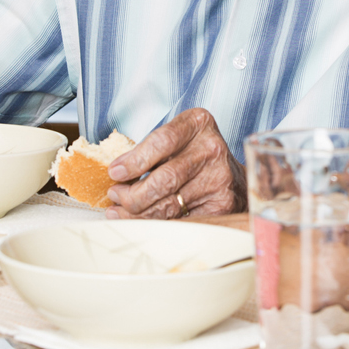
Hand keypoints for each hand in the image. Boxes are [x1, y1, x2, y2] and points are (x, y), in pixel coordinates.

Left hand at [104, 108, 245, 218]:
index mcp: (198, 123)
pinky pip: (180, 221)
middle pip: (165, 178)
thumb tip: (116, 173)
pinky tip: (142, 222)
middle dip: (133, 193)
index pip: (162, 141)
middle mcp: (212, 149)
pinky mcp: (221, 205)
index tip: (114, 172)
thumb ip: (150, 150)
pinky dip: (157, 225)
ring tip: (121, 211)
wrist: (234, 178)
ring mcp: (219, 178)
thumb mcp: (176, 140)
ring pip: (169, 204)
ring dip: (139, 212)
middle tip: (115, 196)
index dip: (134, 160)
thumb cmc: (194, 156)